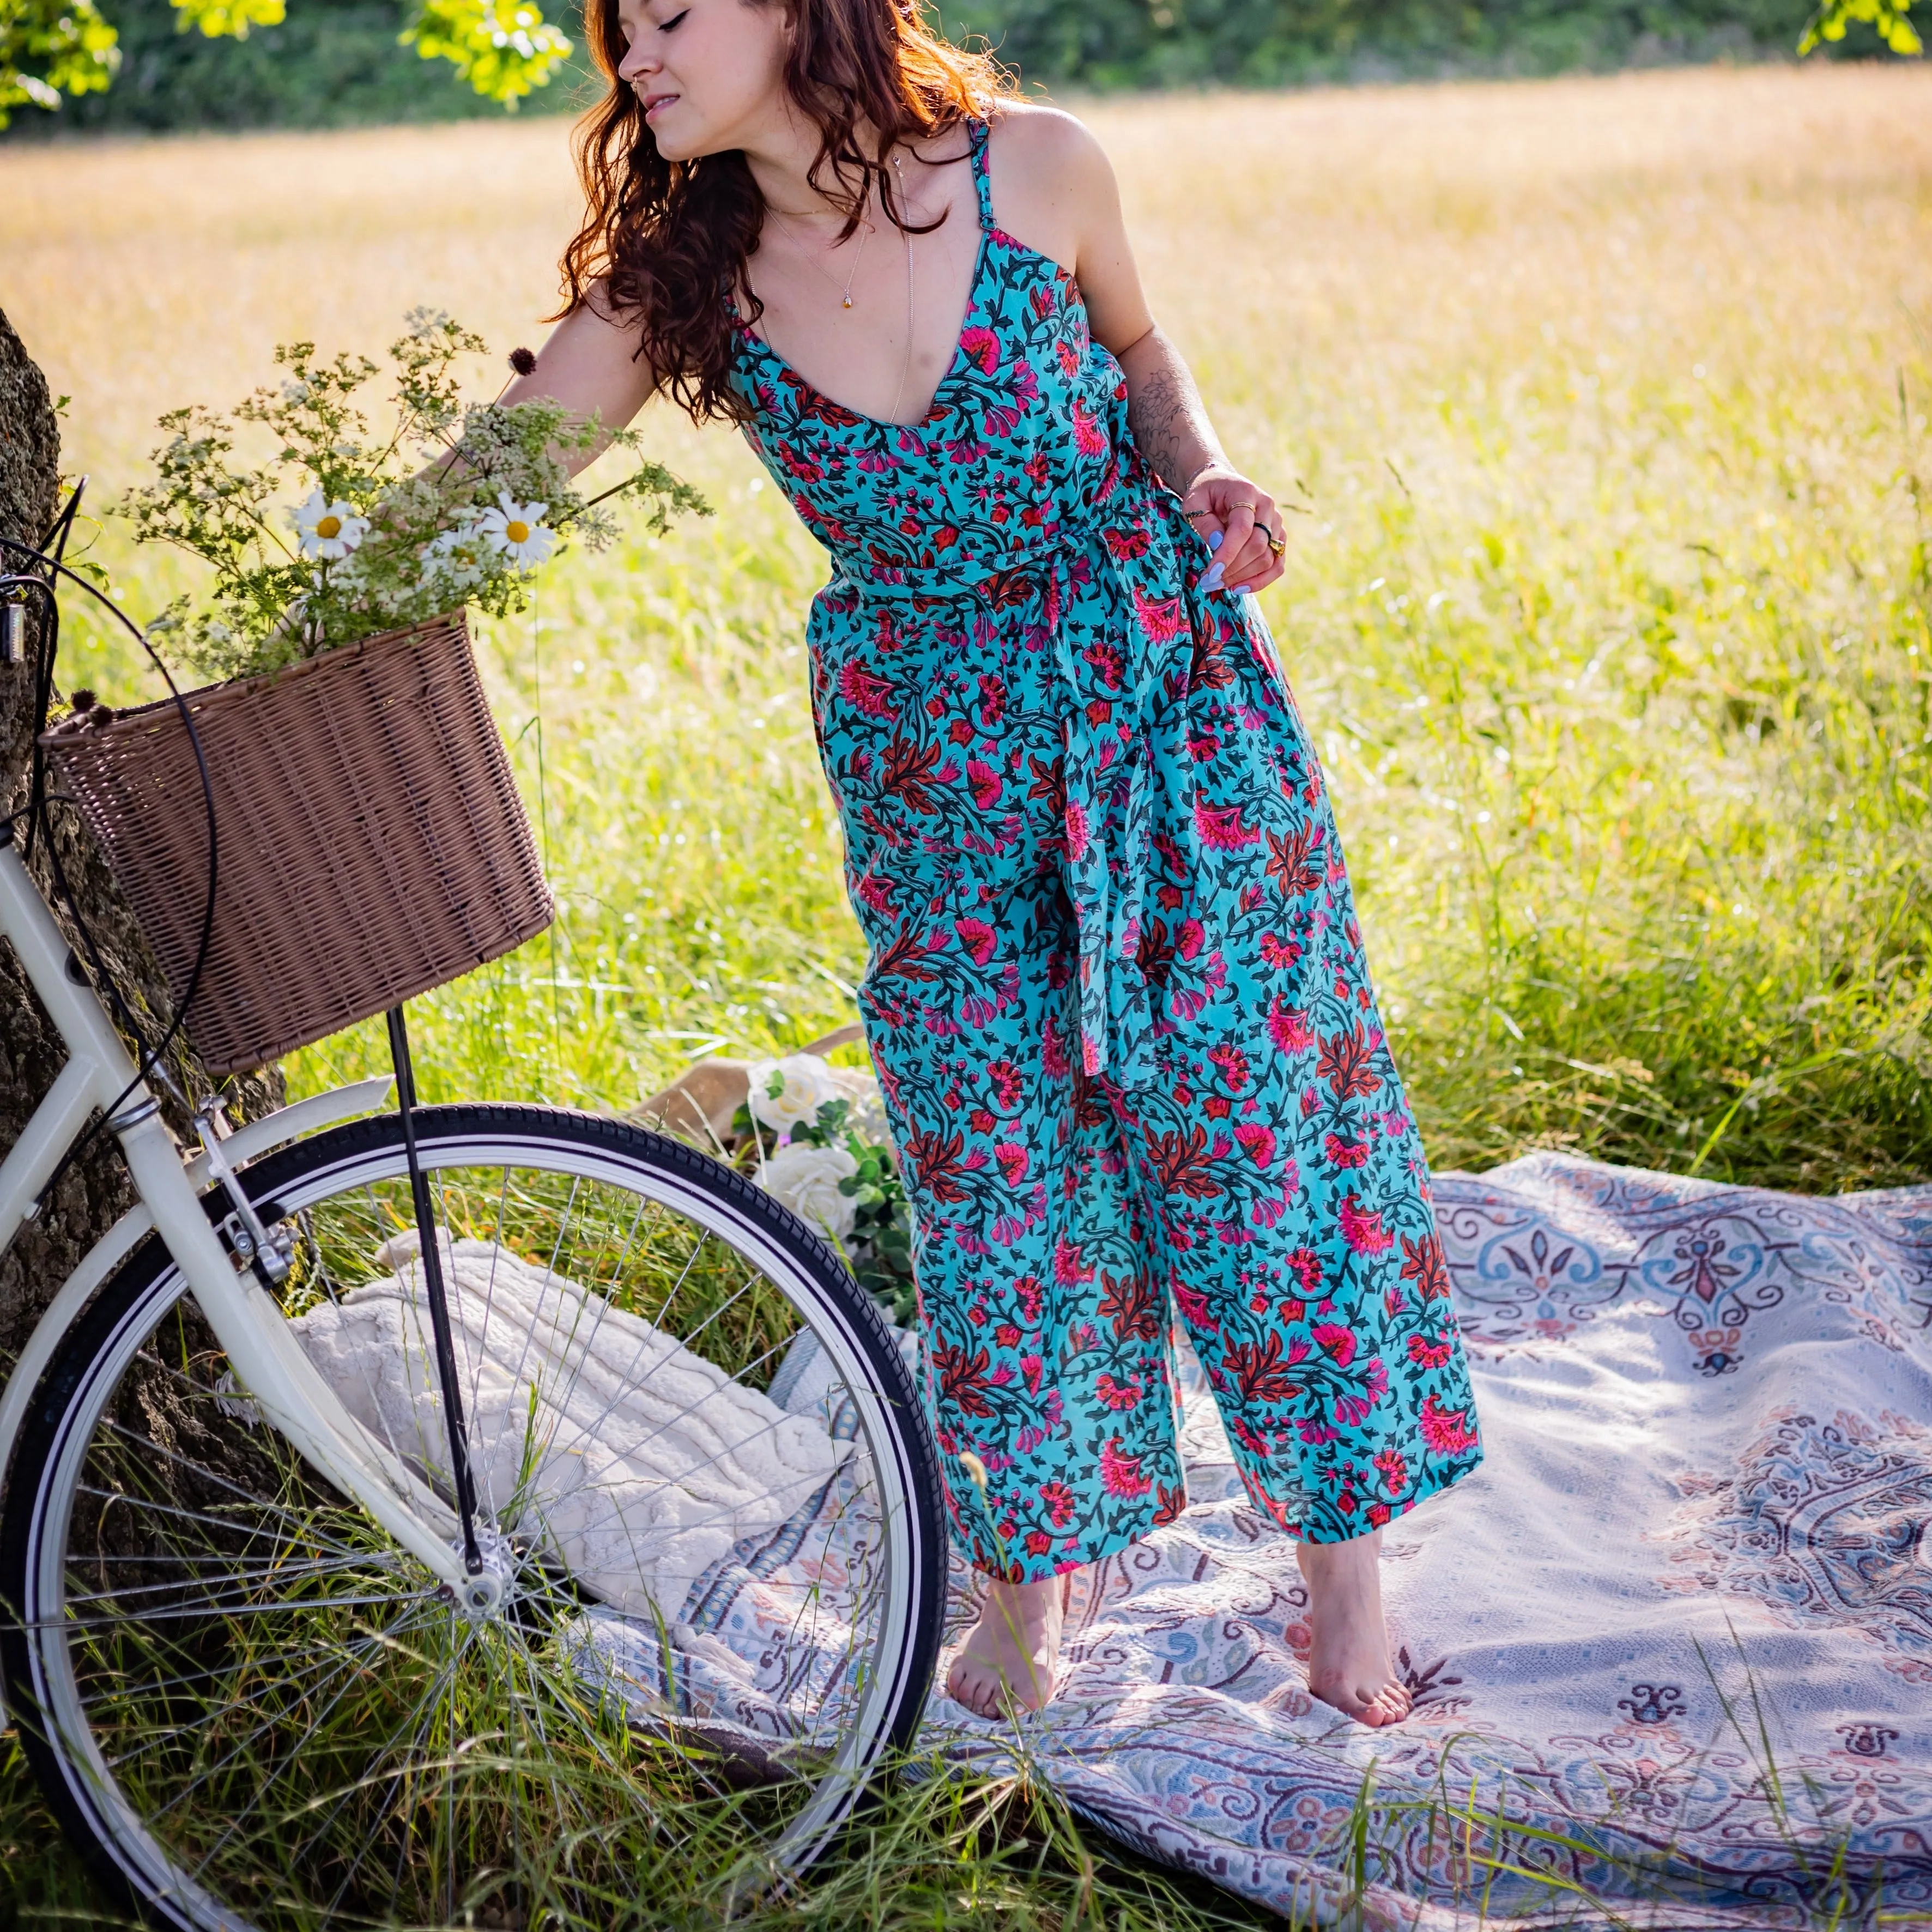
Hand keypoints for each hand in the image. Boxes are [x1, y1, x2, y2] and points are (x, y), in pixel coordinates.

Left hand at [1180, 463, 1286, 595]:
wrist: (1221, 484)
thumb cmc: (1205, 494)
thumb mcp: (1194, 502)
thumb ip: (1205, 521)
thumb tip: (1218, 545)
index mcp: (1246, 494)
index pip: (1242, 528)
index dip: (1228, 554)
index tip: (1210, 574)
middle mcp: (1267, 507)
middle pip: (1257, 546)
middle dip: (1232, 569)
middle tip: (1209, 582)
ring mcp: (1276, 523)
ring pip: (1268, 558)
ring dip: (1243, 577)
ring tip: (1218, 584)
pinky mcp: (1278, 538)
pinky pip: (1277, 565)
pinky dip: (1260, 581)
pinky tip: (1239, 588)